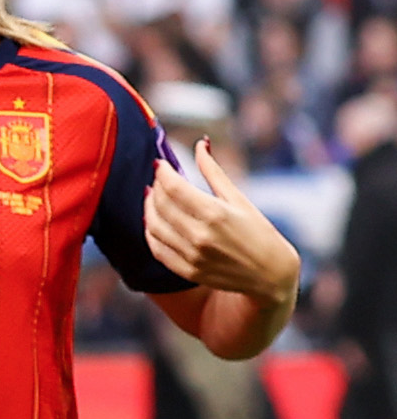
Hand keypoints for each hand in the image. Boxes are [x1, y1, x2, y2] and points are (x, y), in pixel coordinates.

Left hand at [143, 138, 298, 303]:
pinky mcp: (186, 270)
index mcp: (215, 213)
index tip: (159, 163)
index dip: (162, 172)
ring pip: (153, 226)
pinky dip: (150, 231)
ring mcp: (191, 255)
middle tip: (158, 179)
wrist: (270, 275)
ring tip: (153, 196)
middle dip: (155, 187)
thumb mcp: (239, 199)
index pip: (173, 187)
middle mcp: (199, 235)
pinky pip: (156, 248)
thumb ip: (214, 172)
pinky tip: (154, 220)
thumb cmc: (259, 232)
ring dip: (148, 208)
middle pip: (160, 204)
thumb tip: (200, 144)